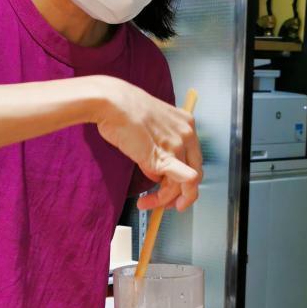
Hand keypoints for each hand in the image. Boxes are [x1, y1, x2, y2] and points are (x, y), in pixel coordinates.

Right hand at [96, 79, 202, 211]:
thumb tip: (156, 172)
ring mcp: (177, 146)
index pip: (193, 159)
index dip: (183, 178)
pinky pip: (180, 182)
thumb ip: (159, 148)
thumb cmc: (123, 110)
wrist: (112, 103)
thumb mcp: (150, 127)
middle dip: (179, 195)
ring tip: (147, 203)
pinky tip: (150, 201)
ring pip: (184, 184)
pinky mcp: (164, 157)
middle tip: (164, 203)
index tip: (171, 187)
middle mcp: (187, 135)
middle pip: (194, 174)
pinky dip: (166, 197)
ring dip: (165, 199)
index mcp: (186, 124)